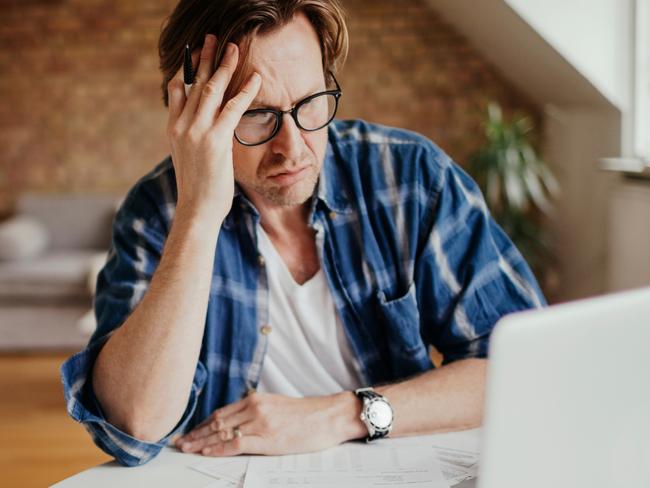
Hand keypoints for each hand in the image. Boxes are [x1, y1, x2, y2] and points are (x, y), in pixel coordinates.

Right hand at [166, 34, 261, 218]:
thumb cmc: (197, 190)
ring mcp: (197, 131)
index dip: (188, 69)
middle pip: (194, 83)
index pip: (177, 90)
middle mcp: (182, 126)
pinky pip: (232, 108)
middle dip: (206, 58)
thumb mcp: (188, 159)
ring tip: (236, 49)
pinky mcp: (215, 140)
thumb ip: (193, 139)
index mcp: (173, 129)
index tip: (196, 54)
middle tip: (215, 39)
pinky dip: (245, 91)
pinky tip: (255, 78)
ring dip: (225, 66)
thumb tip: (205, 131)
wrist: (196, 210)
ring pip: (212, 89)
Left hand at [174, 391, 362, 456]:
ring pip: (222, 432)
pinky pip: (236, 444)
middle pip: (217, 422)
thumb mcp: (277, 407)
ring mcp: (260, 423)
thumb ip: (257, 412)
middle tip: (179, 442)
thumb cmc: (307, 415)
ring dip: (201, 442)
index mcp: (256, 399)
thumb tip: (239, 423)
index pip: (221, 412)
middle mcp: (255, 408)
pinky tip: (207, 452)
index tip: (189, 431)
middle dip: (195, 433)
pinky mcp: (267, 438)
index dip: (202, 423)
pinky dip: (218, 449)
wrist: (329, 416)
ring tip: (186, 448)